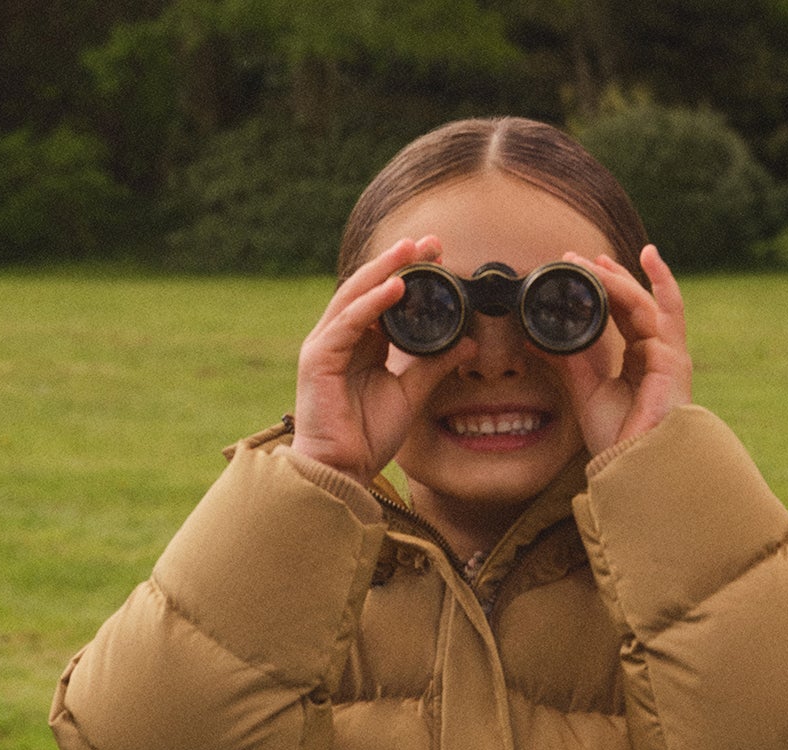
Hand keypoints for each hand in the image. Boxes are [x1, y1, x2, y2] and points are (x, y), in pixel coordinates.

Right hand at [289, 236, 466, 478]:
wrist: (342, 470)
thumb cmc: (367, 435)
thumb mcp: (412, 393)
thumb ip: (435, 365)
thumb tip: (469, 343)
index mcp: (360, 343)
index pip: (384, 297)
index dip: (409, 273)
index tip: (438, 253)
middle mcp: (340, 337)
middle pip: (369, 288)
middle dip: (398, 262)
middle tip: (429, 240)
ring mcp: (326, 345)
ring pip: (355, 296)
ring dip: (384, 271)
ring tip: (411, 251)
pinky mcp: (319, 359)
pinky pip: (348, 323)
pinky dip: (371, 304)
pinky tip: (394, 289)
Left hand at [561, 245, 691, 453]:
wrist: (633, 465)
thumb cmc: (618, 436)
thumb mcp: (585, 390)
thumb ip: (568, 361)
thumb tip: (535, 337)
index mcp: (640, 359)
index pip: (624, 312)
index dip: (603, 287)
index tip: (576, 268)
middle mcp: (657, 353)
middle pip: (636, 302)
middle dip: (609, 276)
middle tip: (577, 257)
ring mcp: (668, 355)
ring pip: (646, 303)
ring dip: (621, 278)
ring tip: (597, 260)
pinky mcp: (673, 360)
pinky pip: (665, 314)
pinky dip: (655, 286)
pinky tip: (643, 261)